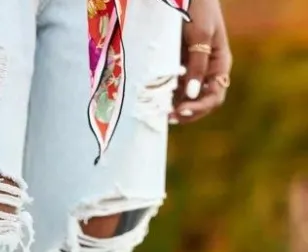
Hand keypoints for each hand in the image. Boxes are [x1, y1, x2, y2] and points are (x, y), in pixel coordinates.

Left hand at [171, 0, 231, 124]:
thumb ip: (198, 65)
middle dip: (187, 111)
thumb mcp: (201, 35)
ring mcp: (192, 69)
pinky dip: (166, 94)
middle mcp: (208, 71)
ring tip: (159, 111)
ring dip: (174, 106)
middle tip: (168, 116)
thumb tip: (193, 95)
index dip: (199, 108)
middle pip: (201, 101)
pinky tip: (156, 98)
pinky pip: (174, 86)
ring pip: (186, 97)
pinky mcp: (178, 66)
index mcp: (219, 64)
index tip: (181, 110)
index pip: (215, 96)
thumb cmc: (199, 8)